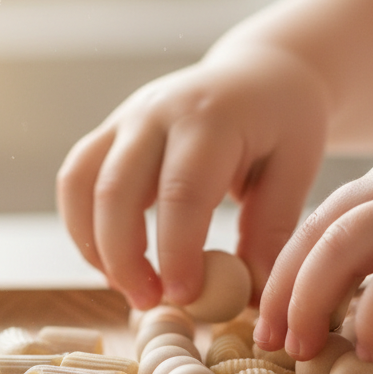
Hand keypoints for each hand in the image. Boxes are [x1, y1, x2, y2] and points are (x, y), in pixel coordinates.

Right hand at [56, 43, 328, 310]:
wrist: (261, 70)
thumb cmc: (285, 121)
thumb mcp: (296, 168)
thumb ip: (272, 229)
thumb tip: (252, 295)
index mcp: (211, 118)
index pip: (182, 192)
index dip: (177, 252)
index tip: (185, 298)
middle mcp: (158, 111)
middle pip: (117, 189)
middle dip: (124, 257)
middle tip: (150, 303)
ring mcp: (126, 117)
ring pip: (82, 183)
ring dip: (94, 245)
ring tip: (128, 287)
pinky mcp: (109, 130)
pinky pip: (76, 179)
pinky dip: (83, 226)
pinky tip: (112, 260)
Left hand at [255, 142, 372, 361]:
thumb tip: (369, 340)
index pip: (321, 221)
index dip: (287, 272)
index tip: (271, 318)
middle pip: (318, 232)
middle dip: (285, 291)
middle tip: (272, 341)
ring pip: (343, 246)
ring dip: (311, 302)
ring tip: (304, 348)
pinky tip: (371, 347)